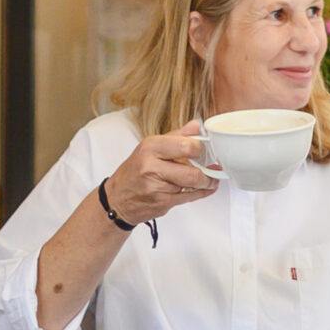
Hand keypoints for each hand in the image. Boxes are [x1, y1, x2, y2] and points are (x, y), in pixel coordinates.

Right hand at [103, 120, 218, 226]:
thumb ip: (176, 136)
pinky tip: (205, 188)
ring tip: (208, 178)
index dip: (201, 149)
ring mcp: (156, 188)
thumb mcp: (150, 147)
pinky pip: (189, 198)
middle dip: (207, 172)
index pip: (186, 146)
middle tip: (213, 168)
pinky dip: (201, 193)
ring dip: (205, 183)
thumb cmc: (134, 171)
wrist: (117, 199)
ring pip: (192, 186)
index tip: (204, 150)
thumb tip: (196, 126)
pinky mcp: (161, 203)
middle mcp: (151, 167)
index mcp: (150, 147)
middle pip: (192, 172)